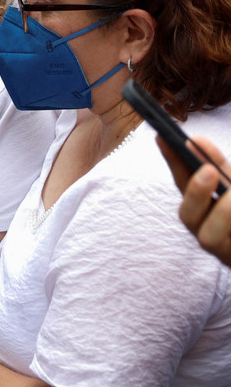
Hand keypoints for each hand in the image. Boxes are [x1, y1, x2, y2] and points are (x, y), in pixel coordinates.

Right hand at [160, 135, 230, 264]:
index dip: (171, 160)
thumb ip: (219, 166)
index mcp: (204, 205)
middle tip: (209, 171)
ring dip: (223, 214)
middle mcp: (206, 228)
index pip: (182, 180)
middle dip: (195, 192)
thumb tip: (196, 141)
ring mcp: (220, 250)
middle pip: (187, 215)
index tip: (163, 137)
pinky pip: (230, 249)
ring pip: (207, 237)